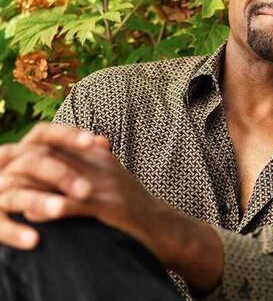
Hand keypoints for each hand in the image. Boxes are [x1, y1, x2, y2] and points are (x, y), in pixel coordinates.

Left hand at [0, 123, 224, 290]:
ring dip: (28, 188)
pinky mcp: (107, 207)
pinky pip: (71, 204)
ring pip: (55, 177)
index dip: (28, 147)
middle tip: (1, 178)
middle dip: (19, 166)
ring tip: (8, 198)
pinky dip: (48, 209)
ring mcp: (104, 185)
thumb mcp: (109, 182)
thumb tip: (48, 186)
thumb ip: (84, 175)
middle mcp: (100, 165)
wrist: (162, 226)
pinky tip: (33, 216)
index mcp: (99, 156)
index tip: (9, 160)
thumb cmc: (133, 209)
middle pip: (49, 154)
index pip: (56, 139)